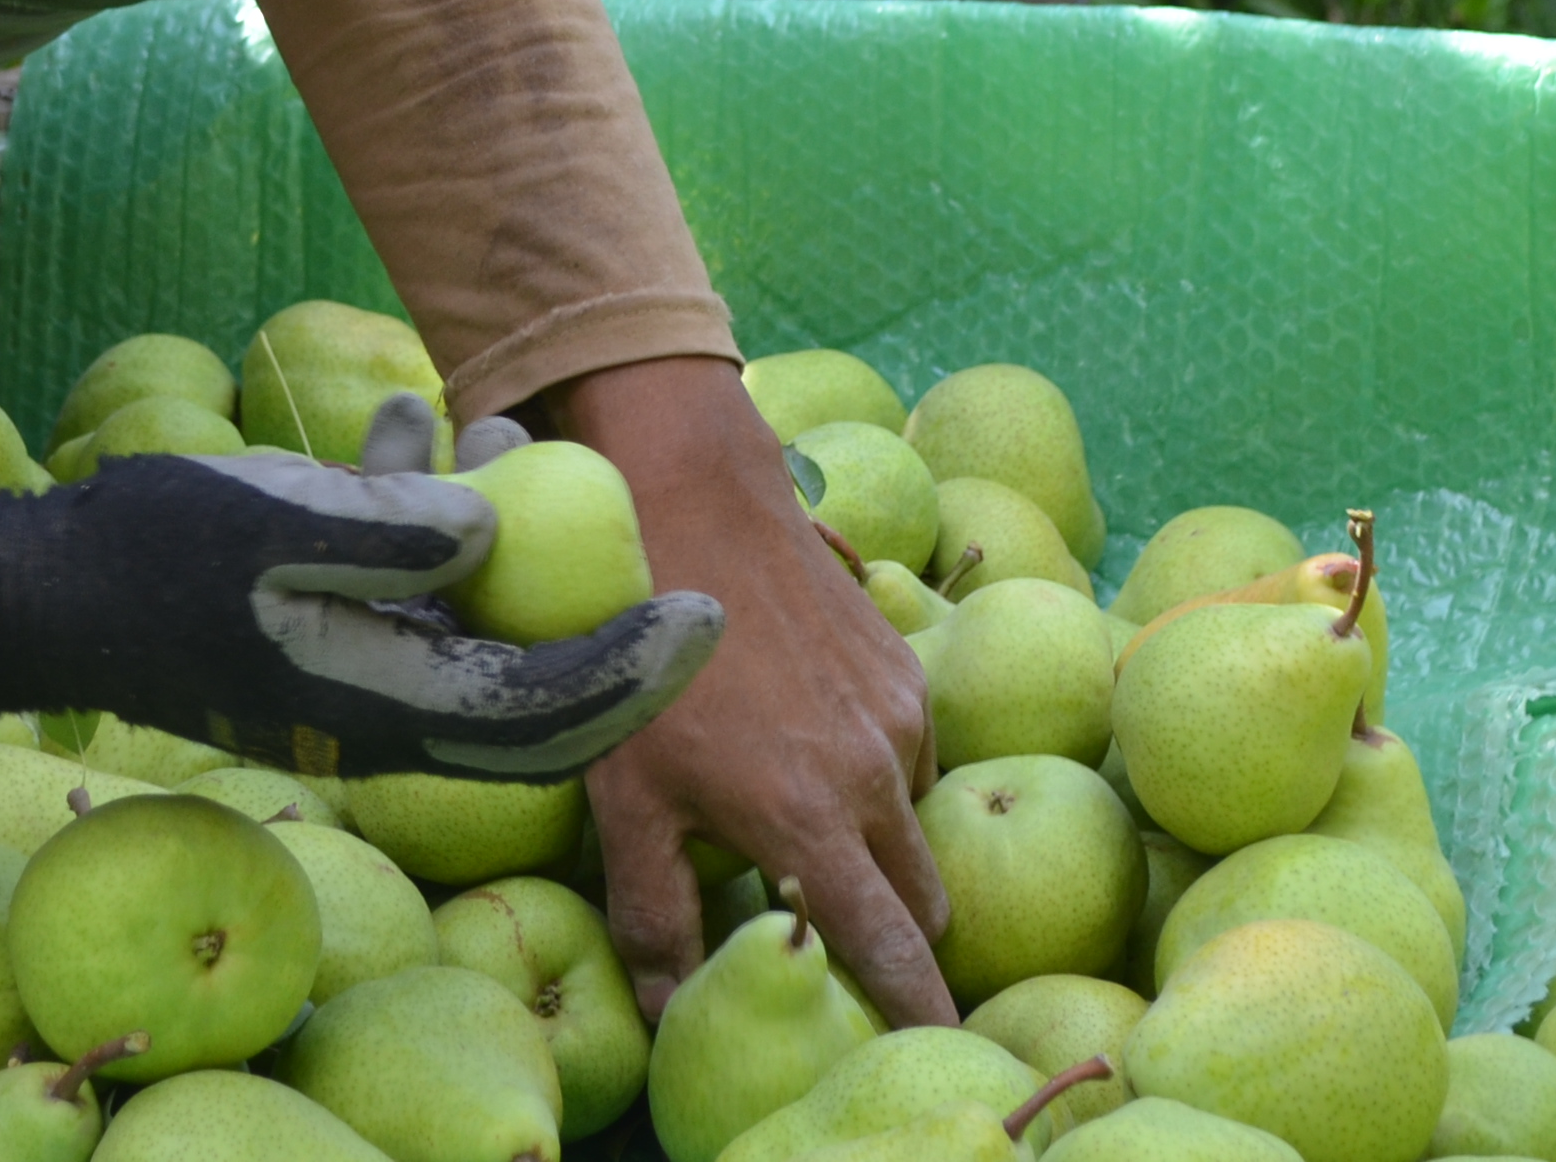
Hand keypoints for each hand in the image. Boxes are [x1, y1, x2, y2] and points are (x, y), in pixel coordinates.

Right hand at [0, 399, 724, 781]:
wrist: (46, 592)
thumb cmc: (155, 553)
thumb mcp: (272, 520)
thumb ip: (390, 526)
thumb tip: (491, 527)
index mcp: (386, 704)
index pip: (549, 716)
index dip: (637, 670)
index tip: (704, 612)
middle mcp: (384, 709)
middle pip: (536, 693)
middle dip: (597, 617)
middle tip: (652, 542)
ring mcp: (353, 678)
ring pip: (473, 628)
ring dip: (501, 535)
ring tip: (496, 428)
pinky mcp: (323, 638)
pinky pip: (408, 591)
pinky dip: (426, 515)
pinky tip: (414, 423)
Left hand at [543, 357, 954, 1027]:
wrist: (689, 506)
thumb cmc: (639, 662)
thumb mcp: (624, 800)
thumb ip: (655, 917)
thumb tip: (668, 1015)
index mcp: (811, 822)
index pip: (895, 952)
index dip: (917, 1012)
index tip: (931, 1050)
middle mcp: (876, 776)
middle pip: (926, 902)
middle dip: (903, 942)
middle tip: (856, 956)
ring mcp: (900, 716)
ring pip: (918, 825)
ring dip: (885, 852)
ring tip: (814, 839)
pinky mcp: (904, 667)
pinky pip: (913, 755)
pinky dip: (879, 778)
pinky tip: (810, 749)